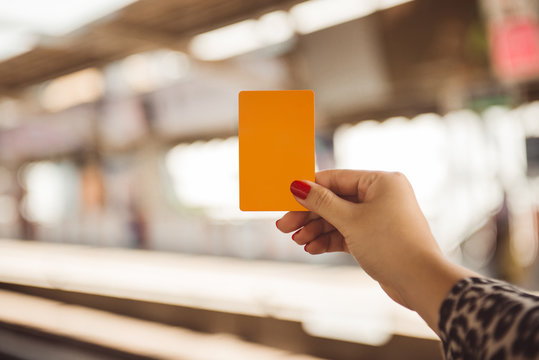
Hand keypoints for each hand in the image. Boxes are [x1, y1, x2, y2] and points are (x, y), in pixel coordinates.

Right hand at [276, 170, 474, 331]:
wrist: (421, 282)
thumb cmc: (391, 244)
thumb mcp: (350, 220)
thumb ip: (321, 202)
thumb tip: (298, 185)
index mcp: (380, 182)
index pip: (335, 179)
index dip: (309, 189)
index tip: (286, 199)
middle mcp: (381, 196)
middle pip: (335, 200)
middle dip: (309, 215)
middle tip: (284, 226)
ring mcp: (379, 217)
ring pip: (339, 219)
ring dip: (317, 230)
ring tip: (297, 241)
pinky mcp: (376, 237)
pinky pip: (347, 233)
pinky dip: (330, 240)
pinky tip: (313, 248)